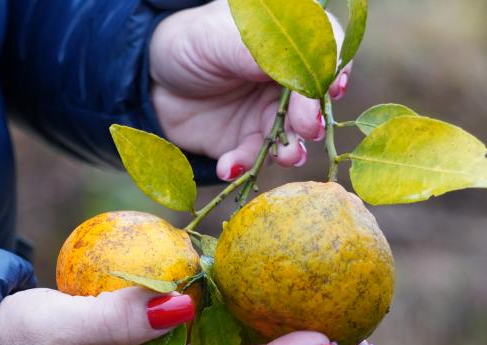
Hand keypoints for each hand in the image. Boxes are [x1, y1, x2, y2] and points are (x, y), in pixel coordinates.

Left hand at [149, 0, 350, 179]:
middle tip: (307, 128)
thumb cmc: (190, 42)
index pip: (327, 54)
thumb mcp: (222, 36)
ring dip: (289, 150)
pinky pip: (253, 160)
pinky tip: (228, 167)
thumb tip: (300, 77)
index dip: (335, 72)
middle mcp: (286, 82)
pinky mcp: (246, 143)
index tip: (334, 91)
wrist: (151, 80)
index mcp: (289, 44)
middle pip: (315, 103)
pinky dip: (243, 166)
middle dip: (313, 119)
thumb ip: (261, 52)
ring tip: (284, 156)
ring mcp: (269, 115)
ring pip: (291, 137)